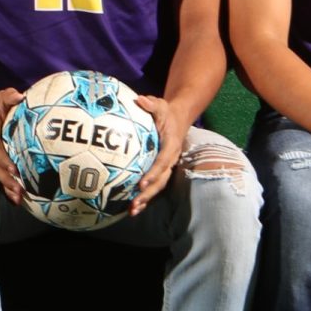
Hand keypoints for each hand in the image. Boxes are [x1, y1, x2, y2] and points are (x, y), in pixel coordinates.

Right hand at [0, 88, 26, 205]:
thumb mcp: (1, 97)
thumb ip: (9, 96)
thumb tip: (19, 96)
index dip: (3, 159)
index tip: (14, 169)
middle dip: (6, 180)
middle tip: (20, 190)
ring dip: (7, 187)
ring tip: (19, 199)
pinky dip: (7, 189)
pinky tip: (17, 200)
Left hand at [129, 95, 186, 216]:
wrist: (177, 119)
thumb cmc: (166, 112)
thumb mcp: (160, 105)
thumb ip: (151, 104)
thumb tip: (140, 100)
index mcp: (171, 145)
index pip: (163, 161)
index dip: (153, 172)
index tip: (142, 182)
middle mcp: (170, 159)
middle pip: (161, 180)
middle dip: (148, 193)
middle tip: (135, 203)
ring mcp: (166, 166)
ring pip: (157, 186)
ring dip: (146, 199)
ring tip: (132, 211)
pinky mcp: (160, 170)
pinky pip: (153, 185)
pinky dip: (144, 197)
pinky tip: (132, 208)